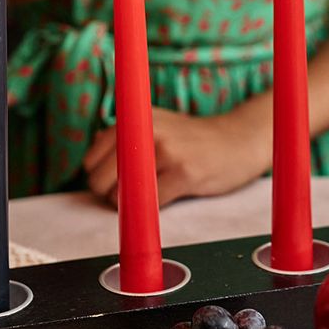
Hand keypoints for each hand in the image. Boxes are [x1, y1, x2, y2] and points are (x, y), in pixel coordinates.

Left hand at [83, 107, 271, 206]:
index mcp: (135, 119)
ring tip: (148, 197)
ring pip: (122, 193)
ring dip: (129, 206)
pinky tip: (168, 197)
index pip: (91, 159)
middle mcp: (146, 131)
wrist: (238, 140)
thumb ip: (126, 135)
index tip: (114, 184)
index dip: (98, 179)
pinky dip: (153, 209)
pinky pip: (151, 203)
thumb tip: (92, 152)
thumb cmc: (193, 138)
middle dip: (109, 196)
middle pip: (100, 179)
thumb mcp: (158, 123)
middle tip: (131, 196)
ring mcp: (166, 151)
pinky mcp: (184, 173)